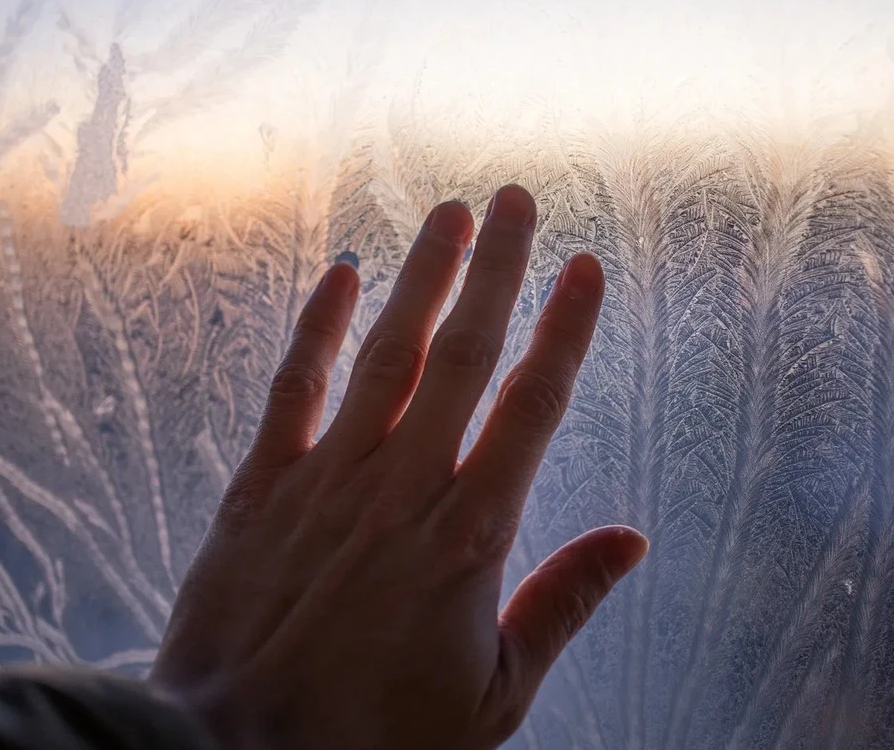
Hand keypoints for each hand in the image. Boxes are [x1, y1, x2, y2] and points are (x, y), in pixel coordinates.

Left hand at [148, 184, 647, 749]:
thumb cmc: (375, 739)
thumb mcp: (495, 695)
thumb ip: (562, 605)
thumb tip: (630, 540)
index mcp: (469, 536)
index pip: (532, 408)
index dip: (564, 331)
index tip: (586, 267)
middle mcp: (402, 487)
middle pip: (461, 355)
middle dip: (496, 271)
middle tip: (516, 198)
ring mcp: (327, 478)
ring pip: (385, 354)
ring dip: (420, 277)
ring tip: (449, 213)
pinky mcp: (263, 486)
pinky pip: (296, 388)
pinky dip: (319, 327)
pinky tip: (342, 275)